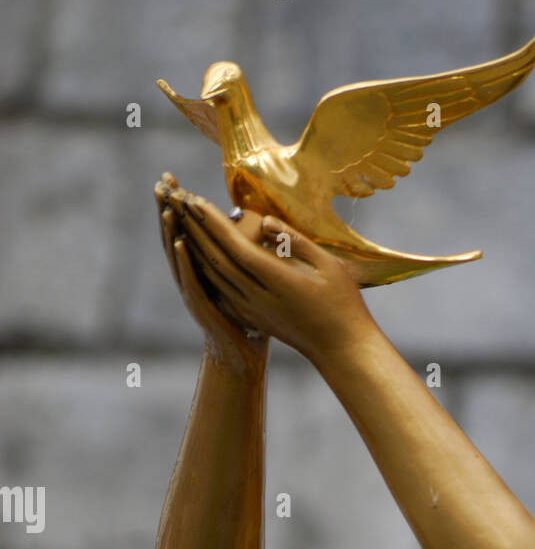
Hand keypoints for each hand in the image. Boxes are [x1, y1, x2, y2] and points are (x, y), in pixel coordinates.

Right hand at [155, 173, 267, 372]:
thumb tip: (263, 222)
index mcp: (201, 266)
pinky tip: (181, 243)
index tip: (171, 176)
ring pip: (178, 258)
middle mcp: (192, 277)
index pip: (186, 228)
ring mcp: (194, 293)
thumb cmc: (249, 313)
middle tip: (161, 182)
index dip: (178, 203)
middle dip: (167, 209)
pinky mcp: (203, 309)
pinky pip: (191, 282)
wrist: (245, 354)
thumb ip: (250, 249)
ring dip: (171, 231)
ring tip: (168, 206)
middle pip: (175, 236)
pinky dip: (185, 262)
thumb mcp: (248, 275)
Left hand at [161, 184, 374, 363]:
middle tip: (176, 200)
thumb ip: (295, 241)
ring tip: (179, 220)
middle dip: (194, 228)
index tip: (193, 200)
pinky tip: (196, 254)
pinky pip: (220, 289)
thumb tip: (264, 221)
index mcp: (276, 281)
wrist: (340, 348)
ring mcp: (252, 310)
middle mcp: (257, 297)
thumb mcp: (328, 265)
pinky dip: (205, 268)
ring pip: (214, 275)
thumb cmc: (343, 303)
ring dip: (194, 246)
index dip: (212, 223)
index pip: (235, 247)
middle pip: (216, 259)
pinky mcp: (252, 316)